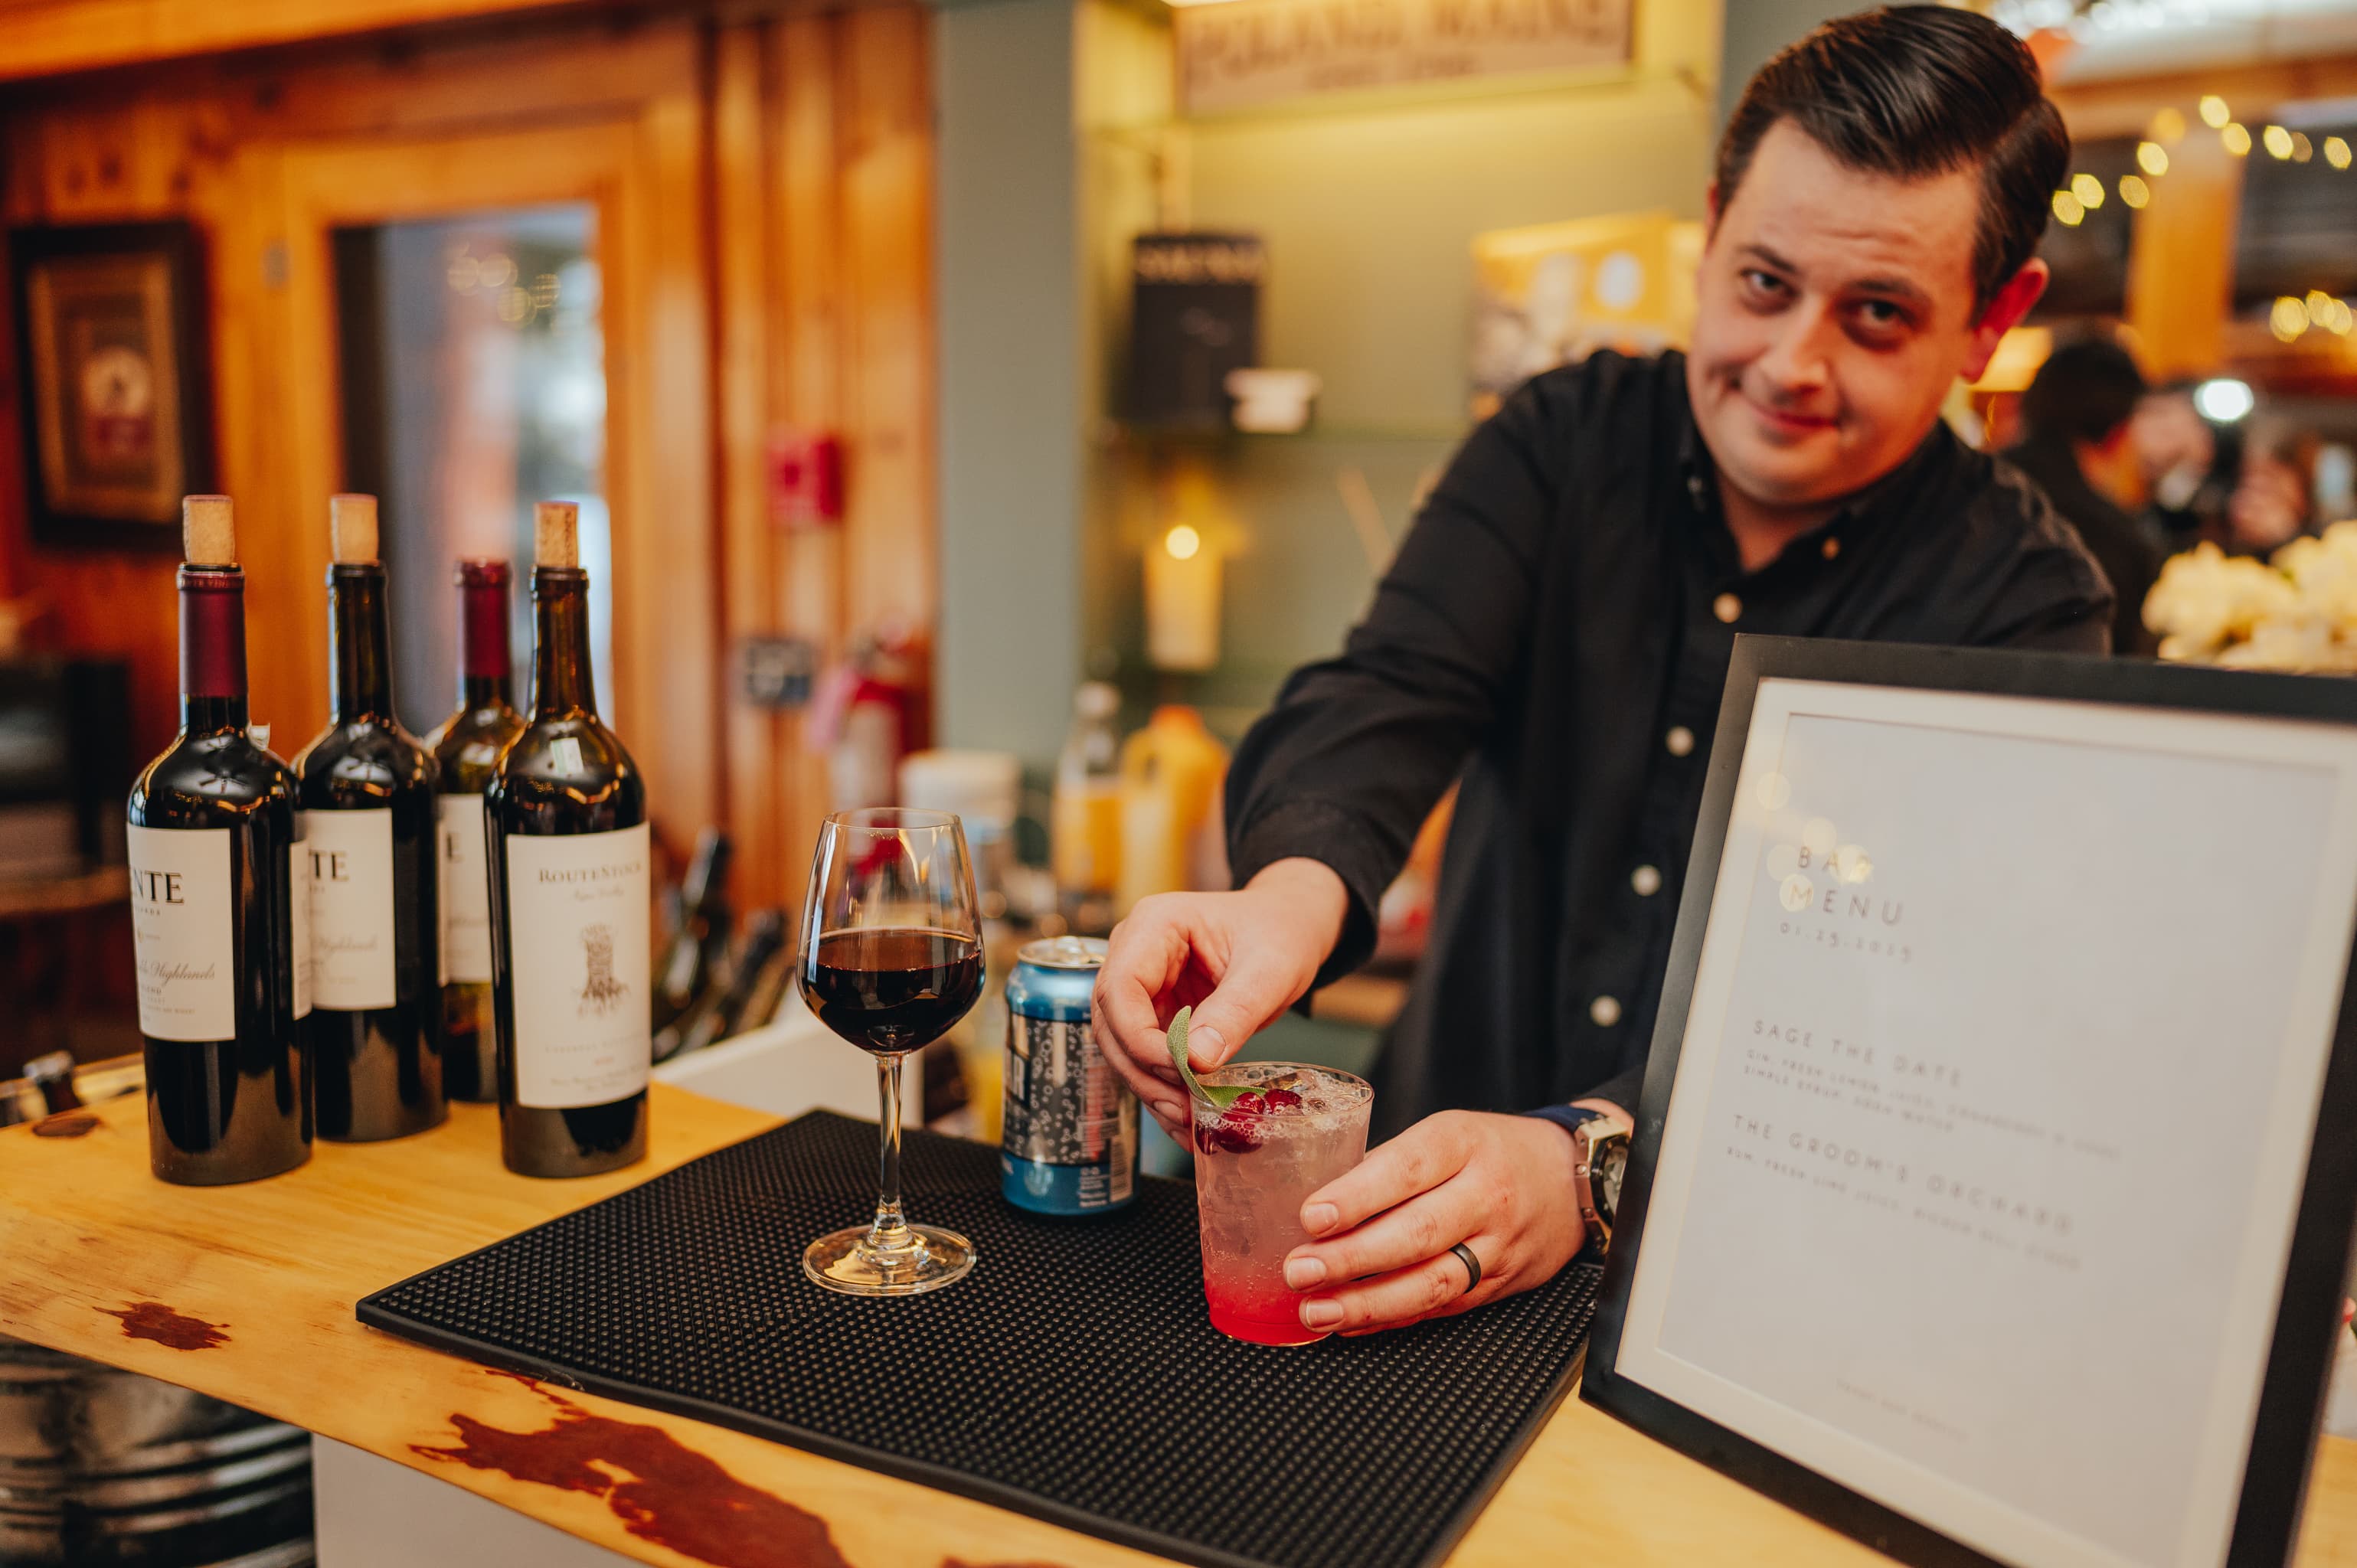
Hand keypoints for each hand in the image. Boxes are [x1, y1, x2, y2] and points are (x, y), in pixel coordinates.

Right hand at [1091, 859, 1346, 1134]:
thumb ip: (1234, 1011)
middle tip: (1183, 1106)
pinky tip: (1187, 1117)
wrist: (1289, 927)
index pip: (1121, 987)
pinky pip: (1145, 1057)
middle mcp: (1135, 953)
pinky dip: (1163, 1089)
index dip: (1139, 1036)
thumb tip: (1196, 1060)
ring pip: (1121, 1046)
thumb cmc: (1280, 933)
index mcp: (1154, 924)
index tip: (1178, 1070)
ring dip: (1150, 1086)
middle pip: (1111, 1022)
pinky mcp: (1154, 1014)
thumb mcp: (1270, 969)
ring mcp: (1142, 986)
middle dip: (1143, 1070)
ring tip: (1188, 1118)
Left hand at [1282, 1110, 1588, 1335]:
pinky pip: (1442, 1308)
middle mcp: (1485, 1195)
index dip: (1357, 1197)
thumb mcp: (1446, 1134)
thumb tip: (1319, 1207)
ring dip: (1368, 1304)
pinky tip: (1352, 1323)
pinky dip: (1393, 1319)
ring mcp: (1497, 1245)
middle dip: (1351, 1259)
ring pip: (1431, 1283)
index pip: (1406, 1170)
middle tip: (1300, 1272)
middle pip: (1417, 1234)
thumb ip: (1388, 1168)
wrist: (1570, 1179)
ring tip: (1317, 1311)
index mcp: (1462, 1143)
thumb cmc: (1491, 1151)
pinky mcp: (1500, 1285)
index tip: (1311, 1217)